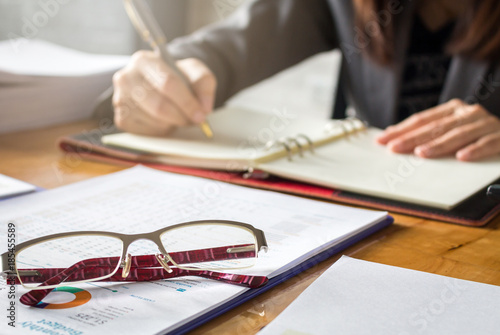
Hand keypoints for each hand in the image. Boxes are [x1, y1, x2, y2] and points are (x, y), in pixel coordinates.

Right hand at [112, 51, 216, 135]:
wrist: (159, 85)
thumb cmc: (176, 77)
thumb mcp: (194, 71)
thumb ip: (203, 84)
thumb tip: (204, 107)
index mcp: (143, 60)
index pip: (167, 83)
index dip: (187, 102)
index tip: (201, 114)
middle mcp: (126, 78)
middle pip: (159, 105)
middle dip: (181, 116)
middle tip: (195, 120)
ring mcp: (120, 99)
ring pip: (154, 121)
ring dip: (173, 123)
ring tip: (179, 116)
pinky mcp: (122, 119)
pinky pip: (147, 132)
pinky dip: (162, 131)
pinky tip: (165, 121)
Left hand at [376, 99, 499, 160]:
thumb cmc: (477, 135)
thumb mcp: (452, 131)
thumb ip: (430, 134)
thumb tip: (395, 141)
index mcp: (453, 110)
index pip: (422, 120)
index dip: (402, 130)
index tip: (382, 140)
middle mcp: (468, 113)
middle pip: (436, 127)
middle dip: (412, 138)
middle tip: (394, 148)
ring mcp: (486, 124)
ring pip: (459, 134)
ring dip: (439, 144)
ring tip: (421, 153)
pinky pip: (488, 143)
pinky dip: (476, 149)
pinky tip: (462, 157)